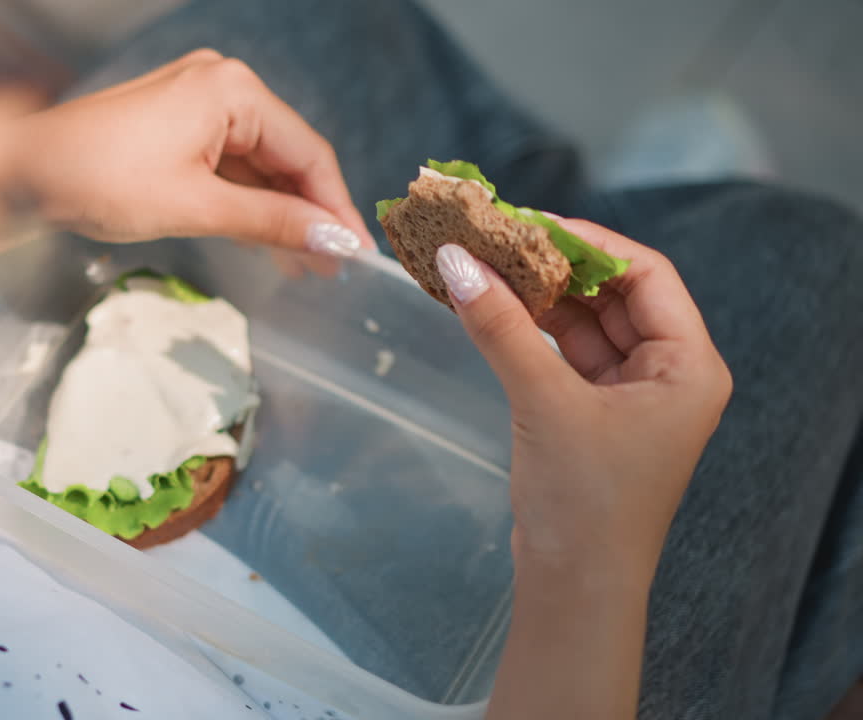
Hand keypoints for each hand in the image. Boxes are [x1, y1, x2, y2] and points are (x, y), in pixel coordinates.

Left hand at [0, 51, 373, 272]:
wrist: (20, 171)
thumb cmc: (97, 178)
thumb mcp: (195, 206)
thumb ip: (272, 223)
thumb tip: (335, 243)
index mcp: (232, 90)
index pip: (307, 153)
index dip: (335, 207)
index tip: (356, 253)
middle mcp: (222, 85)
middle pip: (288, 156)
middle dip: (311, 213)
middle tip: (335, 267)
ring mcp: (199, 103)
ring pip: (261, 164)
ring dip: (282, 213)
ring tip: (307, 266)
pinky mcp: (179, 126)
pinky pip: (232, 166)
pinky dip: (250, 203)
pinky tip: (269, 242)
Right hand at [435, 219, 731, 579]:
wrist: (574, 587)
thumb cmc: (583, 500)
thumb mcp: (543, 402)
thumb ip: (501, 327)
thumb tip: (456, 260)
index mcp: (689, 366)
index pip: (645, 274)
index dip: (587, 241)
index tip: (526, 222)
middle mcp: (669, 373)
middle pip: (613, 294)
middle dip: (555, 266)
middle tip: (494, 238)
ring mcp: (632, 395)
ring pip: (585, 324)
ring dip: (537, 297)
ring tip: (482, 265)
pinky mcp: (595, 414)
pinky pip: (565, 354)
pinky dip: (530, 331)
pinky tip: (490, 307)